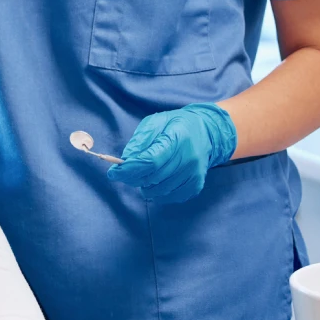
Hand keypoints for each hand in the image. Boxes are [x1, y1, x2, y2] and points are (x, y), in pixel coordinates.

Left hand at [108, 103, 237, 202]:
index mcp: (176, 139)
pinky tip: (155, 182)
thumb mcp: (154, 122)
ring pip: (160, 190)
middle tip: (124, 172)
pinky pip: (171, 197)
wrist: (206, 132)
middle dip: (133, 177)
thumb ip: (140, 140)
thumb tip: (126, 160)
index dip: (129, 170)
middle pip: (153, 178)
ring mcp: (194, 174)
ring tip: (143, 174)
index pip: (150, 161)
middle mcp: (188, 159)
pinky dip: (158, 193)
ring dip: (145, 186)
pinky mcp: (196, 185)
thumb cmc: (175, 126)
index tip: (113, 172)